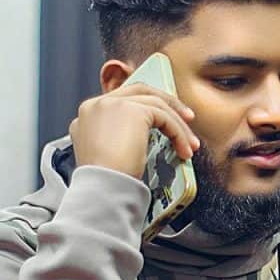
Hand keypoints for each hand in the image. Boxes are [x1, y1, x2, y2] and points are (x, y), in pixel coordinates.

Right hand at [69, 83, 199, 178]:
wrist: (102, 188)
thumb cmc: (106, 181)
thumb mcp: (107, 152)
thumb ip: (118, 134)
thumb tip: (142, 135)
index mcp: (89, 113)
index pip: (124, 98)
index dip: (148, 105)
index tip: (166, 118)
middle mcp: (98, 104)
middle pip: (141, 91)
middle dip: (168, 103)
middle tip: (187, 118)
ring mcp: (113, 103)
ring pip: (156, 105)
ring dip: (178, 125)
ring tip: (190, 145)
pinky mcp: (132, 110)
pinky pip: (164, 117)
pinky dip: (178, 133)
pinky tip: (184, 150)